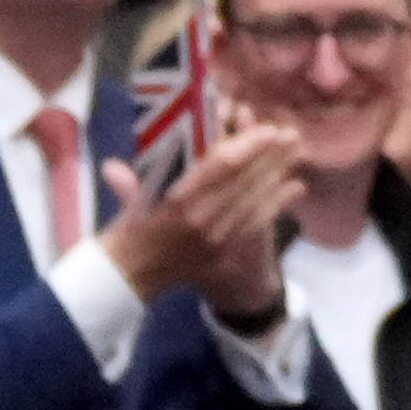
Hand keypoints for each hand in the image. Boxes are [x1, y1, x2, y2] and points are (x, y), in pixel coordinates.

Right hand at [106, 104, 310, 309]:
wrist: (130, 278)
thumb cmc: (127, 233)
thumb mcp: (129, 202)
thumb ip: (128, 182)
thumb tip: (114, 164)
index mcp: (175, 200)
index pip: (222, 167)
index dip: (249, 147)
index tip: (266, 131)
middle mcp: (201, 218)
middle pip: (245, 180)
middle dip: (271, 156)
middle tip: (290, 135)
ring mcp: (216, 236)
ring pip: (256, 198)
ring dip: (279, 173)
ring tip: (296, 152)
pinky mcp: (225, 249)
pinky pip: (257, 221)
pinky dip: (278, 202)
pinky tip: (296, 186)